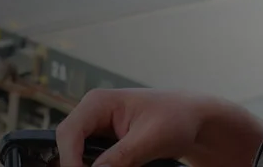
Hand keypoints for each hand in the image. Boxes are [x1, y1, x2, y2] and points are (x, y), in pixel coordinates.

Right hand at [55, 88, 213, 166]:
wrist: (194, 121)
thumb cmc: (177, 118)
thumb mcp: (151, 139)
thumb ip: (122, 156)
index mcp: (98, 102)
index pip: (69, 133)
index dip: (69, 160)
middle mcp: (93, 114)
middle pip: (68, 147)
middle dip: (76, 165)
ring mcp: (98, 129)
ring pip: (78, 157)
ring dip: (86, 166)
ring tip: (126, 165)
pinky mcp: (105, 144)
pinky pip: (91, 161)